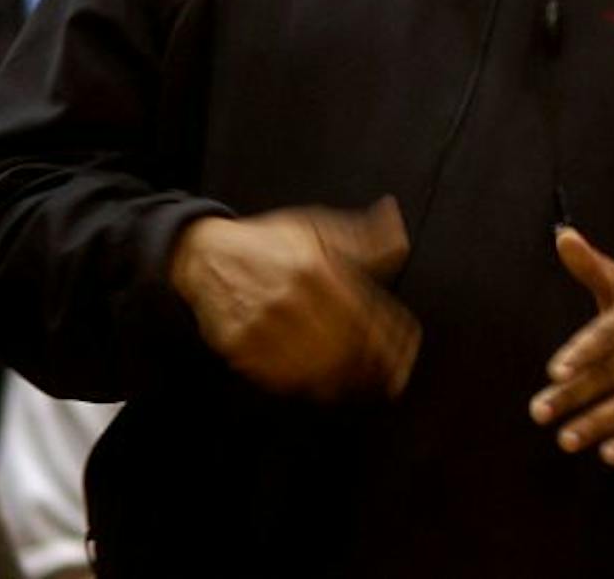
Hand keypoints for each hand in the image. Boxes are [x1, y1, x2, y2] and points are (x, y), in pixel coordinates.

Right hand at [169, 197, 418, 401]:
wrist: (205, 255)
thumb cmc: (268, 243)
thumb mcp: (319, 228)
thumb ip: (365, 237)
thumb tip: (398, 232)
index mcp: (317, 269)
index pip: (369, 316)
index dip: (395, 339)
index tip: (408, 350)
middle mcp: (293, 300)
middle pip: (348, 348)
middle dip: (378, 367)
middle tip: (394, 377)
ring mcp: (265, 328)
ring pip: (319, 369)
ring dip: (350, 381)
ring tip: (368, 386)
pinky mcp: (242, 348)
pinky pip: (282, 378)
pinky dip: (310, 386)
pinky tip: (326, 386)